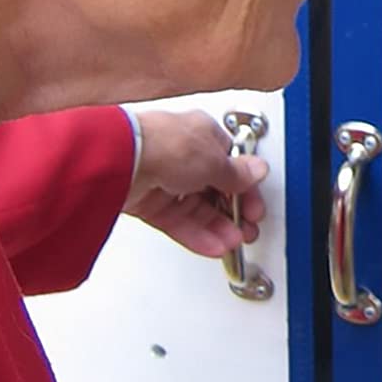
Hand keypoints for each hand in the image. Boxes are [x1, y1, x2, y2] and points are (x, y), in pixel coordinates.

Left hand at [122, 109, 268, 258]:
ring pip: (197, 209)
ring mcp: (165, 180)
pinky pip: (179, 222)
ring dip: (218, 227)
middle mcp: (183, 156)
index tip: (255, 207)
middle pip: (215, 189)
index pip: (230, 164)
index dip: (245, 188)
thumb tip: (258, 171)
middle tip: (246, 229)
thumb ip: (238, 173)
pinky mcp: (149, 203)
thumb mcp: (215, 160)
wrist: (124, 159)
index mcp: (202, 135)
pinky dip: (197, 235)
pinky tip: (213, 245)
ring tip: (232, 242)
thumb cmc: (166, 143)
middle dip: (234, 212)